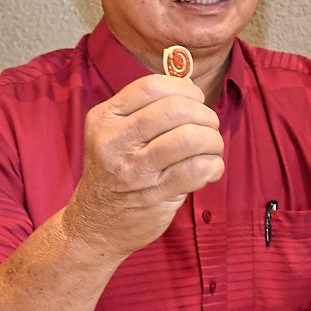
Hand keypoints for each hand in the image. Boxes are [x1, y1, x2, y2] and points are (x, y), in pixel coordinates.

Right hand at [63, 74, 224, 258]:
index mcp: (105, 117)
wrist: (96, 224)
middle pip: (177, 109)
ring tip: (211, 150)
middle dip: (206, 116)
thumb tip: (192, 87)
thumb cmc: (118, 169)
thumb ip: (149, 108)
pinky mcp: (155, 195)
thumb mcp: (117, 132)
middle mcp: (114, 141)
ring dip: (213, 142)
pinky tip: (209, 170)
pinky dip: (214, 166)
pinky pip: (199, 169)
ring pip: (192, 138)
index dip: (186, 90)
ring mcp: (134, 170)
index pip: (153, 86)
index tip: (195, 102)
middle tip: (208, 128)